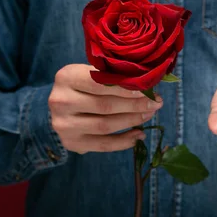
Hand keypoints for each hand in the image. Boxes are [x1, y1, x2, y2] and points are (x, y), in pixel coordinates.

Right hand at [48, 64, 162, 153]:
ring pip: (105, 126)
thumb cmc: (82, 84)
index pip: (100, 84)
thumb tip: (147, 83)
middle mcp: (60, 102)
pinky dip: (124, 141)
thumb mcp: (90, 72)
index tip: (147, 90)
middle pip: (104, 106)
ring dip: (132, 121)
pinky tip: (138, 135)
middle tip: (156, 103)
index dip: (126, 88)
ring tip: (149, 116)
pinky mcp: (71, 143)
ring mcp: (64, 125)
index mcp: (66, 77)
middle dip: (134, 105)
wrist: (60, 104)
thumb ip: (112, 75)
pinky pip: (102, 145)